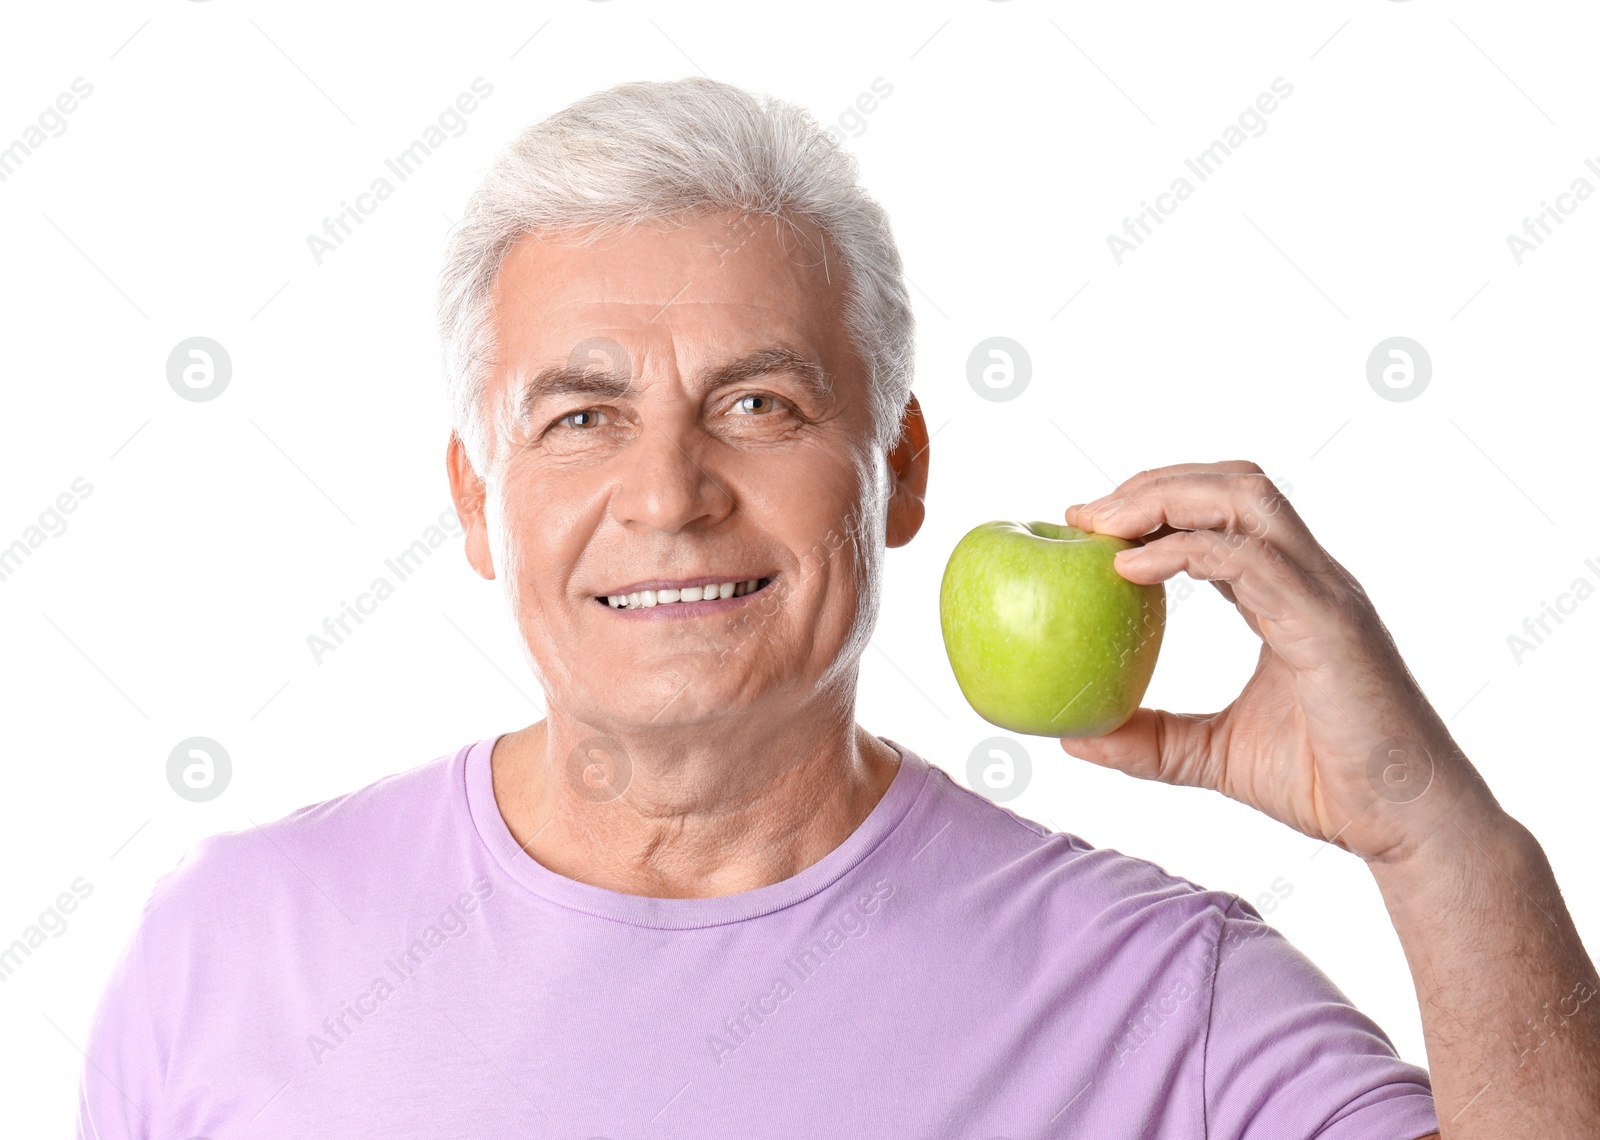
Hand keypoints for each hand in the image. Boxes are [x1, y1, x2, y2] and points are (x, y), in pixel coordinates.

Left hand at [1061, 460, 1501, 862]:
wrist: (1406, 825)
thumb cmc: (1328, 785)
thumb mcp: (1215, 756)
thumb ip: (1152, 741)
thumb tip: (1076, 739)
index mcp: (1289, 595)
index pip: (1222, 516)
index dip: (1155, 506)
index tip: (1086, 525)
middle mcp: (1310, 579)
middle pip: (1232, 485)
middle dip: (1153, 484)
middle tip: (1084, 515)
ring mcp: (1323, 594)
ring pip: (1247, 500)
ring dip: (1166, 497)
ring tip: (1103, 525)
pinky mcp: (1328, 624)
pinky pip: (1250, 561)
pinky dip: (1185, 550)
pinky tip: (1130, 569)